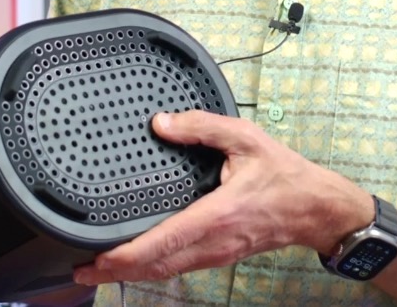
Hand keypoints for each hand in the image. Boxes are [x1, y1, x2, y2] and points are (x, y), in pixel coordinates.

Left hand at [72, 111, 371, 284]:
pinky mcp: (219, 255)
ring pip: (166, 271)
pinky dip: (153, 267)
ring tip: (100, 268)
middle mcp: (212, 242)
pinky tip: (139, 259)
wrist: (316, 209)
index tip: (94, 261)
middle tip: (80, 272)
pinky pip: (179, 266)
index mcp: (215, 216)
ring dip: (131, 272)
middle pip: (154, 268)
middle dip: (114, 273)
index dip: (123, 257)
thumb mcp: (246, 138)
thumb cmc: (284, 176)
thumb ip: (201, 127)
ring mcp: (216, 254)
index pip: (160, 244)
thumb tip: (161, 123)